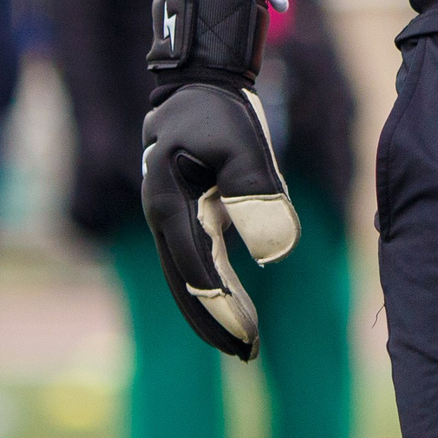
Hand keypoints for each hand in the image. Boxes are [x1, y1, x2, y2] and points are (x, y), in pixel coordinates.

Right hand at [140, 0, 299, 360]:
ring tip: (247, 346)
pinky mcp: (190, 215)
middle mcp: (164, 219)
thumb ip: (255, 194)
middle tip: (248, 354)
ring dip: (215, 311)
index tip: (245, 333)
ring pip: (190, 278)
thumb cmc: (219, 110)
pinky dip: (217, 287)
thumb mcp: (241, 142)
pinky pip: (199, 260)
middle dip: (214, 321)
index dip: (219, 303)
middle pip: (186, 284)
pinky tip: (238, 305)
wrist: (198, 83)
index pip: (195, 267)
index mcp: (168, 204)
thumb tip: (273, 255)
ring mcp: (173, 220)